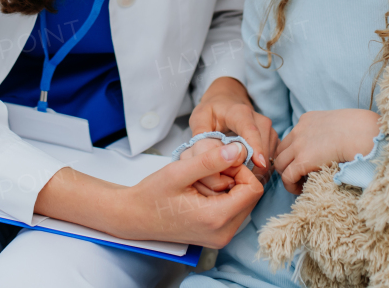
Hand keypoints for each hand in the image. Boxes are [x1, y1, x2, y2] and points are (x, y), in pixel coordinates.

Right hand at [117, 142, 263, 246]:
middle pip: (250, 196)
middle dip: (233, 177)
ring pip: (243, 201)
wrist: (135, 217)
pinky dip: (223, 196)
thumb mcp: (179, 171)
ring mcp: (221, 237)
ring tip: (200, 182)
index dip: (240, 170)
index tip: (218, 162)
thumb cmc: (152, 194)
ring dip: (227, 186)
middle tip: (205, 173)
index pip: (253, 189)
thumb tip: (239, 150)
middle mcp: (224, 234)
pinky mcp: (218, 236)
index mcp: (216, 219)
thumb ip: (210, 161)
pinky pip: (234, 210)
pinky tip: (201, 192)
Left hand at [189, 77, 277, 185]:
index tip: (259, 163)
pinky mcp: (273, 140)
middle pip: (263, 148)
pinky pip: (271, 159)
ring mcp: (269, 130)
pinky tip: (246, 173)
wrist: (227, 101)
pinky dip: (261, 169)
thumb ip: (200, 133)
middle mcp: (260, 120)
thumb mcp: (200, 117)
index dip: (256, 147)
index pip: (251, 131)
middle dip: (252, 168)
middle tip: (234, 182)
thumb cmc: (213, 110)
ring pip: (269, 156)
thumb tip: (202, 152)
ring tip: (237, 177)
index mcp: (240, 113)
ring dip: (257, 171)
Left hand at [273, 109, 379, 194]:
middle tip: (298, 175)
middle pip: (281, 151)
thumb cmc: (359, 130)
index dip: (294, 153)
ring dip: (287, 175)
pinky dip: (290, 185)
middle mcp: (298, 131)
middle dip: (286, 163)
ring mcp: (298, 145)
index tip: (303, 163)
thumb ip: (328, 132)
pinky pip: (287, 176)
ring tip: (299, 184)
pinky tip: (300, 189)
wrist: (361, 133)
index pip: (291, 138)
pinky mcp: (302, 160)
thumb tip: (333, 144)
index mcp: (307, 120)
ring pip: (280, 164)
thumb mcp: (338, 123)